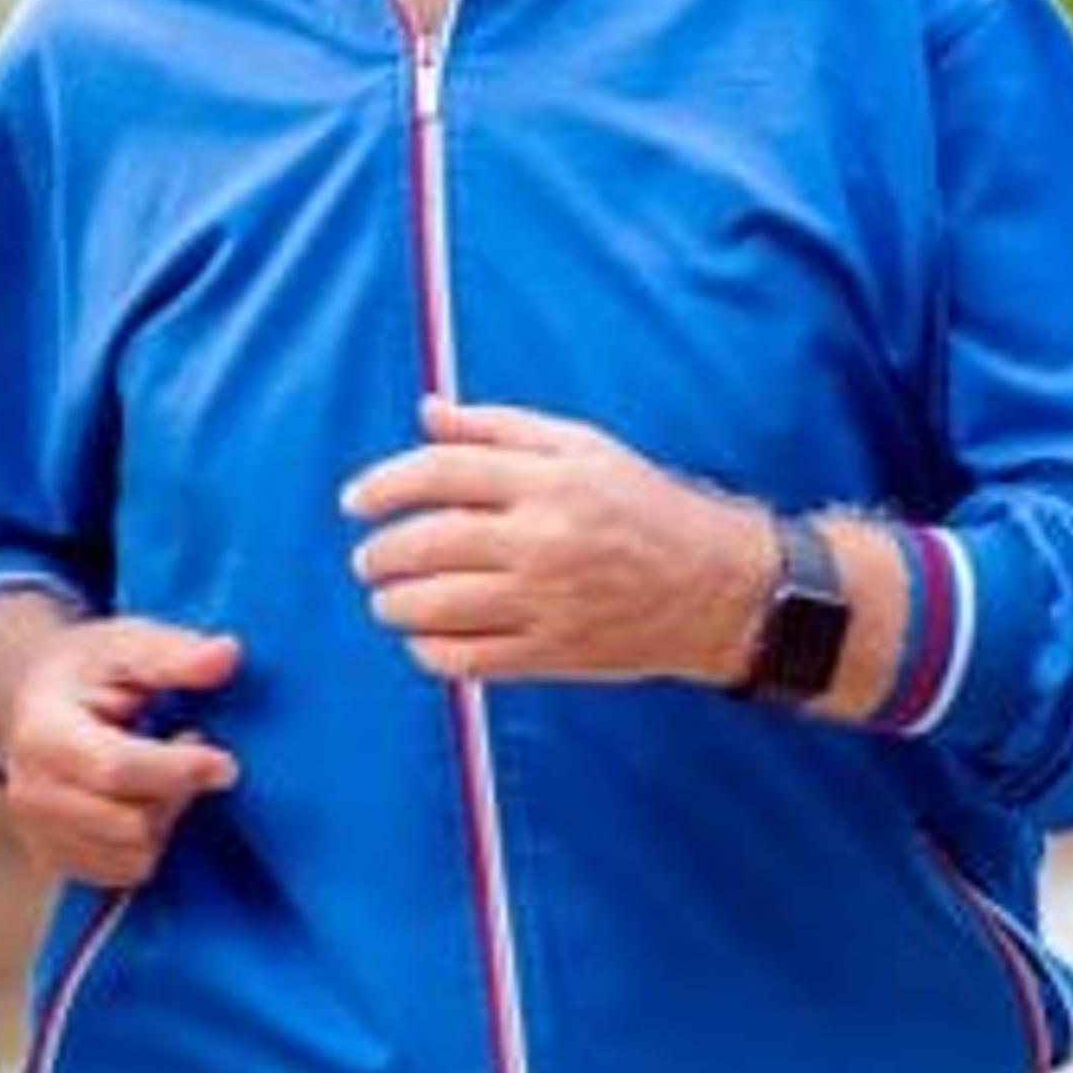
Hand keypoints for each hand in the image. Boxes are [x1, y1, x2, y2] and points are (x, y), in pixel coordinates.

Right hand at [0, 595, 241, 887]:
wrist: (31, 700)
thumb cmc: (86, 671)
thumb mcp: (125, 646)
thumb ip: (172, 654)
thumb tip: (225, 654)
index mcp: (41, 734)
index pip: (115, 769)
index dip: (179, 770)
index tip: (225, 762)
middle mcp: (30, 793)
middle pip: (130, 824)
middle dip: (175, 793)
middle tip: (187, 749)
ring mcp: (39, 833)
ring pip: (134, 857)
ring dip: (165, 820)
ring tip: (162, 774)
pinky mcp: (56, 859)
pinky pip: (125, 873)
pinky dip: (149, 842)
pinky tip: (146, 801)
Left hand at [340, 397, 772, 685]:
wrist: (718, 588)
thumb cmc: (642, 506)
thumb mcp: (581, 447)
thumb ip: (497, 429)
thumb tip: (426, 412)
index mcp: (548, 480)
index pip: (438, 473)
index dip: (383, 485)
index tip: (354, 501)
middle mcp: (543, 540)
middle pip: (424, 544)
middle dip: (377, 554)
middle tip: (367, 559)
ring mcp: (547, 602)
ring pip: (433, 607)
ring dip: (392, 604)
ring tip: (388, 598)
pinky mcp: (552, 653)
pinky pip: (463, 660)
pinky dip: (427, 651)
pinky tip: (424, 637)